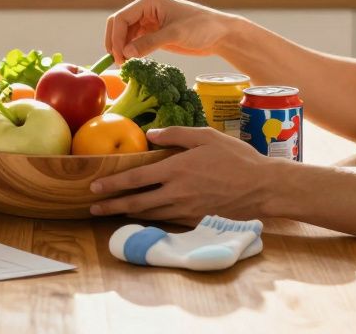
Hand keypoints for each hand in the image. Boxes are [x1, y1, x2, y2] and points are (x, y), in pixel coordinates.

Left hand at [88, 126, 278, 225]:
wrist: (262, 188)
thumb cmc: (236, 158)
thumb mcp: (206, 136)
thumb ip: (175, 135)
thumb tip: (150, 134)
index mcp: (175, 170)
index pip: (135, 178)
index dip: (113, 184)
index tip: (95, 186)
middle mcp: (176, 193)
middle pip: (136, 203)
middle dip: (111, 206)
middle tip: (93, 207)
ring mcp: (185, 210)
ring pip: (149, 214)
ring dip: (128, 214)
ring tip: (112, 212)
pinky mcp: (195, 221)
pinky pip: (166, 221)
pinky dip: (150, 219)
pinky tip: (143, 216)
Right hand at [104, 0, 233, 63]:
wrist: (220, 35)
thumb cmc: (202, 27)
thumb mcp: (175, 34)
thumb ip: (149, 42)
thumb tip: (126, 53)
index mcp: (149, 2)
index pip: (121, 18)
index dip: (116, 37)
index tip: (119, 57)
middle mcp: (146, 10)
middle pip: (119, 25)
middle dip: (116, 43)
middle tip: (119, 62)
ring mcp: (149, 22)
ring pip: (126, 35)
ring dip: (122, 49)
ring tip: (126, 65)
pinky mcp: (154, 35)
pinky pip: (135, 42)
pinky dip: (131, 52)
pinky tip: (133, 62)